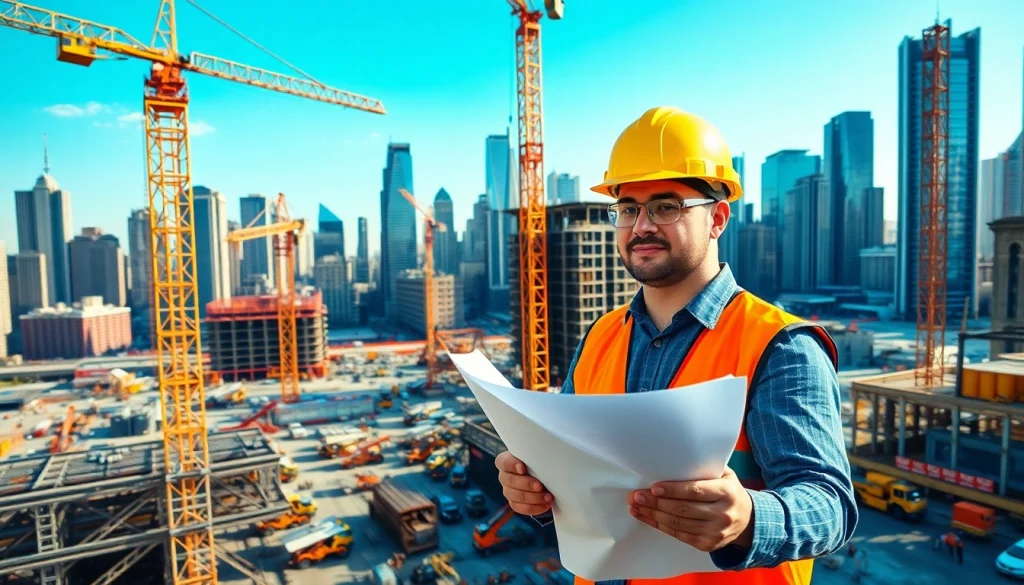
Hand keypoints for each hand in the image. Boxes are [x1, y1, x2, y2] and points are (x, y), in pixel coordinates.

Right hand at [495, 451, 552, 515]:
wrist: (541, 475)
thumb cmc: (537, 462)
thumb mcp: (536, 456)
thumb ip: (537, 456)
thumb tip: (549, 457)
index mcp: (506, 461)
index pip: (504, 462)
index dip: (512, 465)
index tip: (523, 469)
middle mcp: (504, 476)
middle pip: (510, 481)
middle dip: (527, 484)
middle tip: (540, 486)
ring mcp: (508, 491)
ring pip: (516, 496)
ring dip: (534, 498)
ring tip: (548, 497)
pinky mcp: (514, 503)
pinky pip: (521, 508)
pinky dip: (534, 507)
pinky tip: (545, 504)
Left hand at [628, 466, 753, 552]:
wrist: (748, 521)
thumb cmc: (729, 491)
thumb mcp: (725, 475)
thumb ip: (704, 467)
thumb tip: (672, 456)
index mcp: (727, 492)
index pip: (696, 491)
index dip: (673, 490)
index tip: (654, 487)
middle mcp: (722, 514)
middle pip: (683, 509)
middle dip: (656, 502)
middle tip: (636, 495)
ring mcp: (715, 532)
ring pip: (677, 523)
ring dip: (652, 514)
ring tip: (635, 506)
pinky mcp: (707, 544)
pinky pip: (678, 534)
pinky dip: (659, 525)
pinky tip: (646, 517)